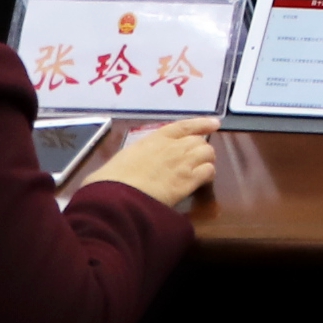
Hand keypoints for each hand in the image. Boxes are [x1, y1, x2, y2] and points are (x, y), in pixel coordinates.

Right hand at [83, 118, 218, 210]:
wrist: (115, 199)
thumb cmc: (107, 182)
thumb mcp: (115, 164)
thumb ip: (125, 162)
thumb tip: (117, 170)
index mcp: (153, 140)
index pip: (183, 126)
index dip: (201, 123)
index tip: (214, 123)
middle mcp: (172, 147)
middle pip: (199, 141)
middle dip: (199, 149)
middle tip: (196, 159)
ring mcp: (182, 163)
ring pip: (208, 154)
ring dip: (206, 161)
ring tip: (200, 170)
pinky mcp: (187, 182)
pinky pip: (208, 172)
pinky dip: (208, 175)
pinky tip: (201, 182)